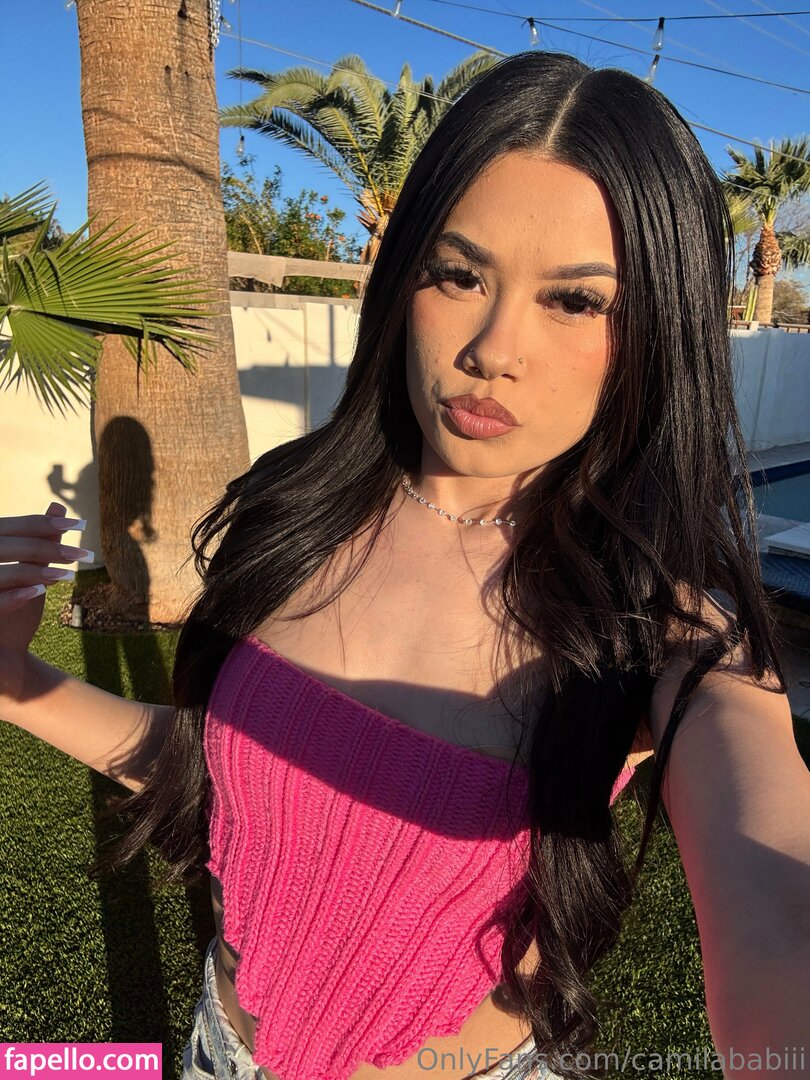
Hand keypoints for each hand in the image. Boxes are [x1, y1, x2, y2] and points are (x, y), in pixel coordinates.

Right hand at [0, 502, 91, 698]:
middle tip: (81, 551)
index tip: (76, 523)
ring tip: (64, 575)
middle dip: (42, 546)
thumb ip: (40, 544)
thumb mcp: (30, 578)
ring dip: (31, 570)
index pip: (6, 528)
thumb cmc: (13, 620)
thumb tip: (57, 507)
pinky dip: (12, 596)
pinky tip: (38, 593)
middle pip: (2, 546)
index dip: (39, 524)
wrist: (4, 669)